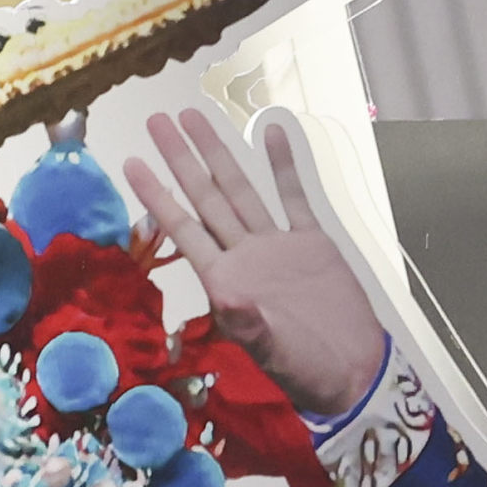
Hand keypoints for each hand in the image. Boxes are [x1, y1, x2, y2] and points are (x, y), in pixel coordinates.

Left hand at [124, 111, 387, 419]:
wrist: (353, 370)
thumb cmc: (307, 370)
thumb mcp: (272, 352)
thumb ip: (248, 325)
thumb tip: (227, 298)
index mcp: (226, 280)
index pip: (184, 228)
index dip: (158, 195)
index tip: (132, 163)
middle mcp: (245, 256)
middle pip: (206, 197)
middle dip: (180, 159)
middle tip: (157, 121)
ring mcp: (276, 246)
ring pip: (241, 190)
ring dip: (219, 154)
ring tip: (195, 116)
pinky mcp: (310, 243)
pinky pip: (294, 196)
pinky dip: (284, 165)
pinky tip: (270, 132)